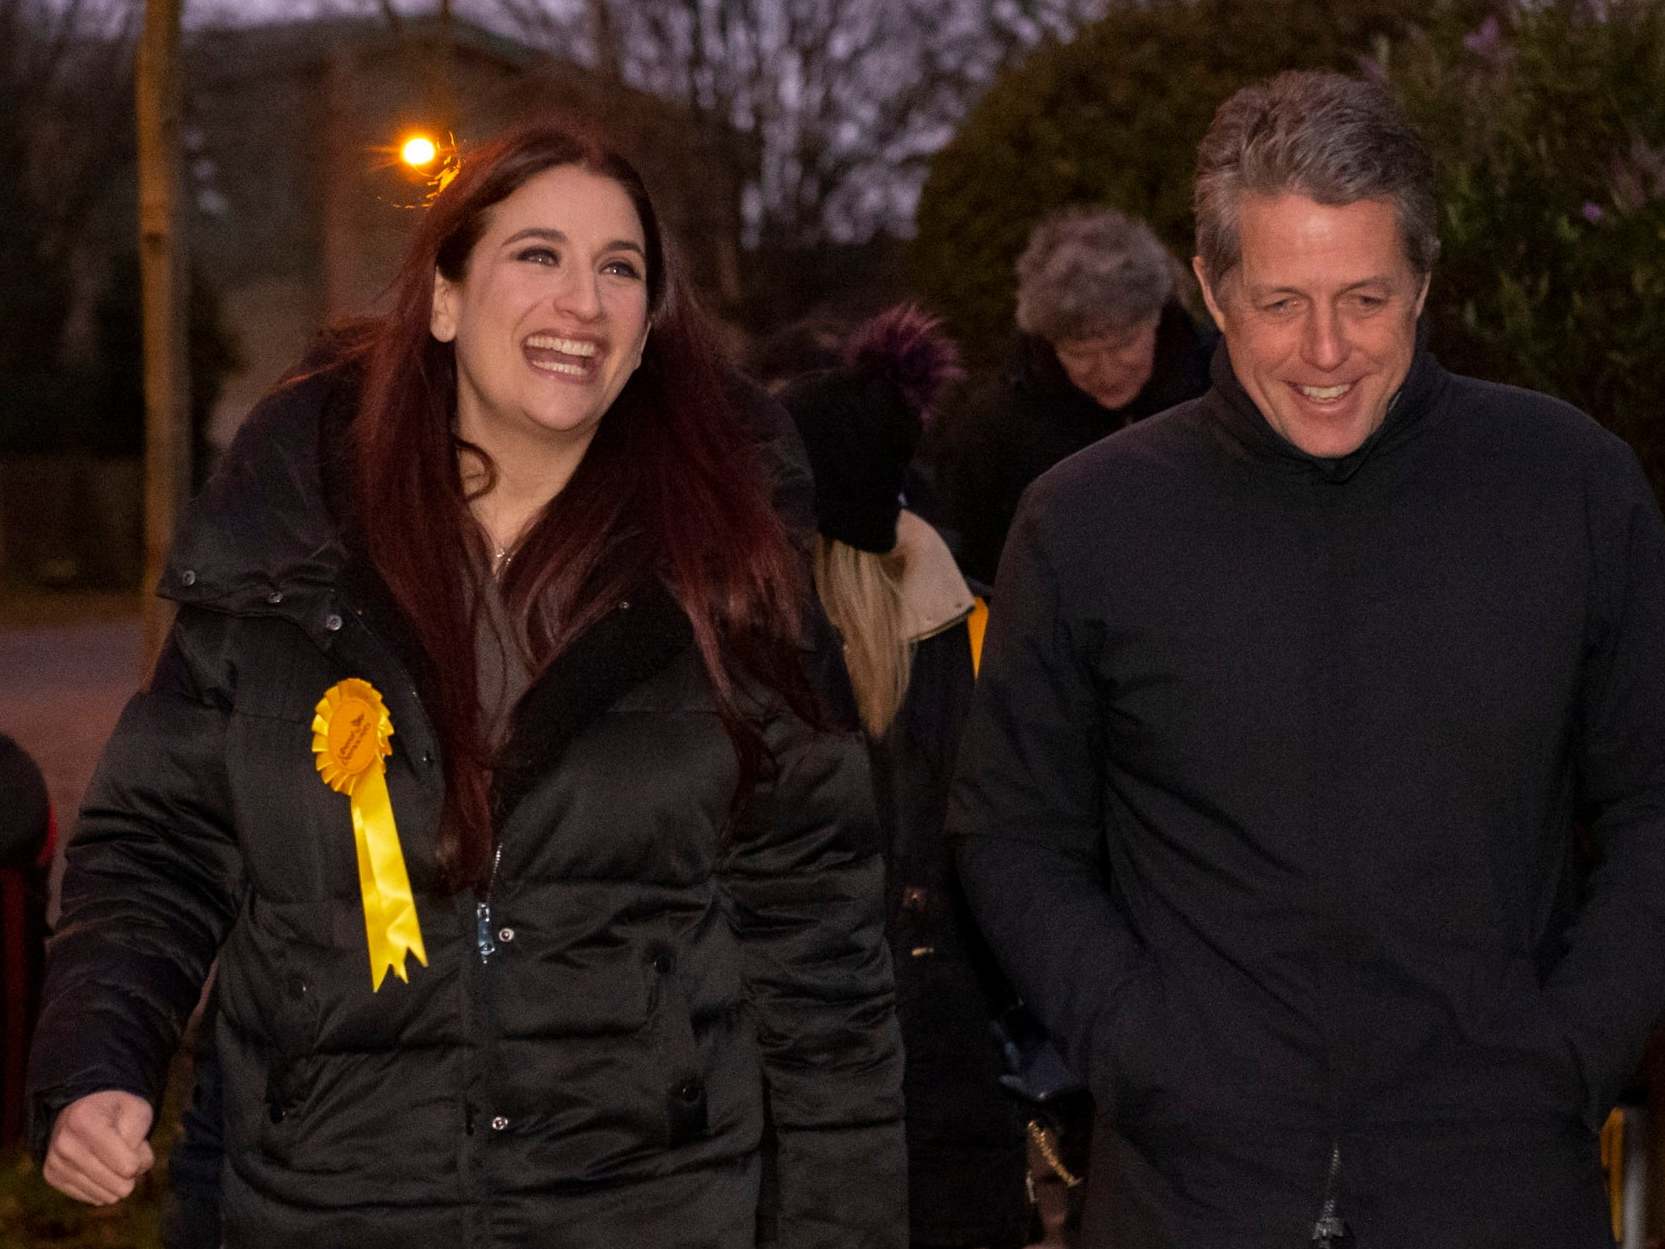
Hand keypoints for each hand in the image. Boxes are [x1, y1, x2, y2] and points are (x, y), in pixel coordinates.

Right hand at [42, 1089, 155, 1204]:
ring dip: (118, 1180)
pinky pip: (93, 1198)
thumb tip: (128, 1176)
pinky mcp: (51, 1177)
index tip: (138, 1145)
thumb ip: (140, 1143)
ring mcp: (55, 1161)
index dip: (141, 1160)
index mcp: (86, 1120)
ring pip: (106, 1196)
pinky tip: (101, 1167)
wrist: (86, 1107)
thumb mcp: (139, 1112)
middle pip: (117, 1184)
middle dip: (131, 1173)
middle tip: (128, 1152)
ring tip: (113, 1158)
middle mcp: (64, 1143)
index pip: (127, 1165)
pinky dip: (104, 1187)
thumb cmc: (118, 1111)